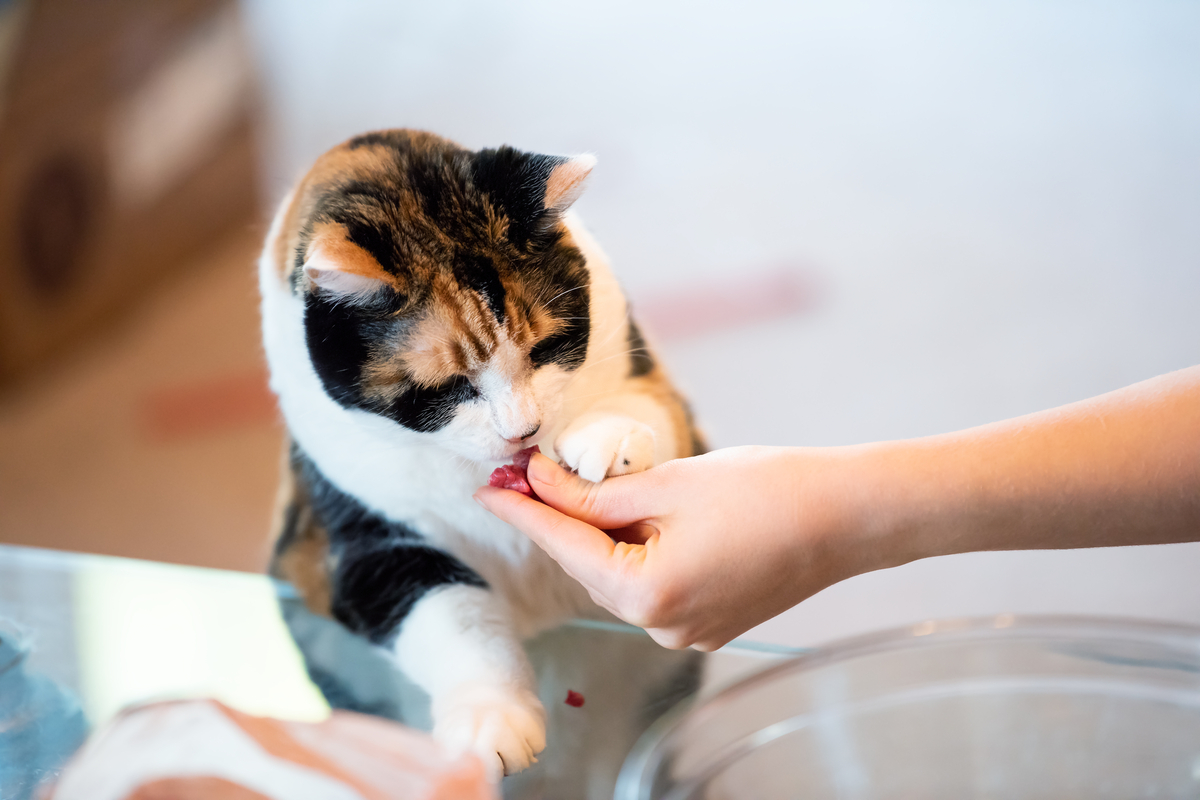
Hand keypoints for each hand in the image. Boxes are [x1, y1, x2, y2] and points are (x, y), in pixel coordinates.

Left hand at [474, 446, 877, 649]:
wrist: (847, 516)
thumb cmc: (765, 491)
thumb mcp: (668, 483)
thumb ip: (594, 492)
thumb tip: (539, 482)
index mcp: (646, 593)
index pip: (563, 545)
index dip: (522, 511)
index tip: (487, 488)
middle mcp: (662, 626)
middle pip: (591, 564)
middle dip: (568, 516)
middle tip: (540, 470)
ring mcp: (689, 631)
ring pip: (622, 575)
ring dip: (608, 533)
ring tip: (611, 484)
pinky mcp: (711, 622)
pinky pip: (655, 584)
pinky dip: (642, 550)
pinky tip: (650, 514)